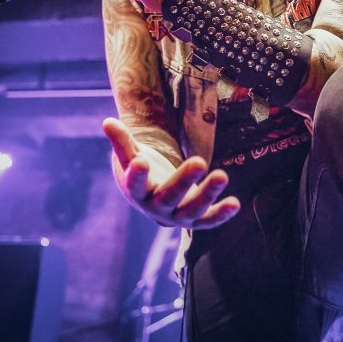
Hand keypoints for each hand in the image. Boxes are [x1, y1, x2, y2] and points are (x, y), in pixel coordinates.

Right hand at [103, 117, 240, 228]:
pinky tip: (235, 203)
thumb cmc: (143, 170)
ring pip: (192, 209)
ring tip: (222, 175)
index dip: (137, 175)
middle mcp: (156, 208)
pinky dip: (221, 214)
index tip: (140, 161)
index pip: (136, 185)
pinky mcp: (195, 219)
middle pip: (169, 197)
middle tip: (199, 161)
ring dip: (208, 194)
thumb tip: (107, 121)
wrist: (154, 197)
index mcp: (138, 192)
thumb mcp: (131, 156)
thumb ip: (122, 141)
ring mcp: (177, 215)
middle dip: (184, 181)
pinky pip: (208, 220)